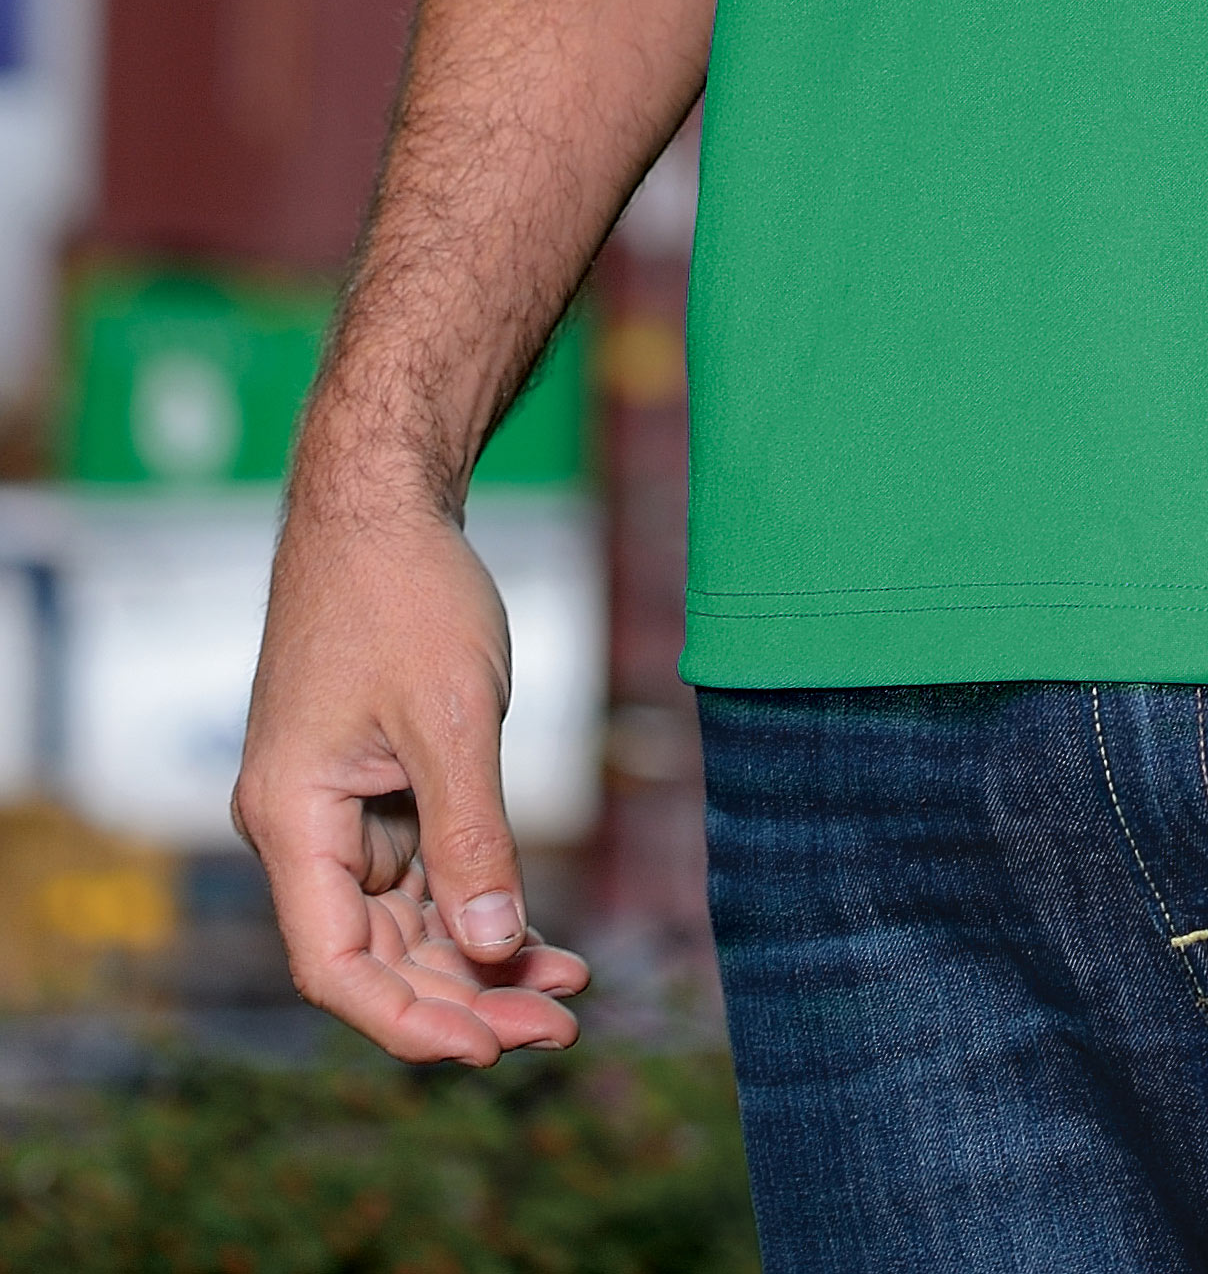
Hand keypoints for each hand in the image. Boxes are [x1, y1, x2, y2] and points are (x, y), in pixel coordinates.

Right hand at [234, 495, 589, 1064]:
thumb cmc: (404, 594)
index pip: (334, 968)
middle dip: (467, 999)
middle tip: (562, 1029)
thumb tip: (498, 945)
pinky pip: (423, 878)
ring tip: (570, 997)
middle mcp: (304, 832)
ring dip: (482, 963)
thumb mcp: (450, 717)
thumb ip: (471, 837)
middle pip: (377, 959)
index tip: (491, 1048)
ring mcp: (340, 815)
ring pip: (406, 926)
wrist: (383, 505)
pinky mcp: (377, 792)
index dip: (409, 1021)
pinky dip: (479, 907)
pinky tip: (545, 944)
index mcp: (291, 820)